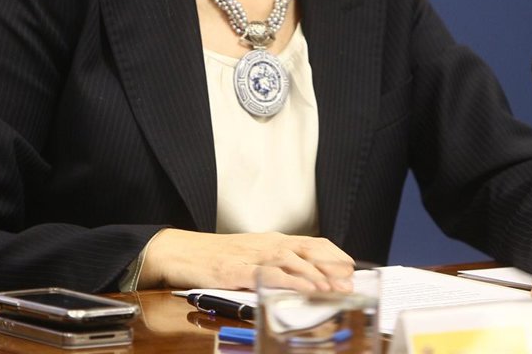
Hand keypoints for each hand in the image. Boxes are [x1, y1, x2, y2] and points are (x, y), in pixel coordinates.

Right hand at [139, 229, 354, 291]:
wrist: (180, 251)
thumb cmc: (216, 256)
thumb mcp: (252, 255)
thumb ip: (276, 264)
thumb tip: (304, 279)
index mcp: (273, 240)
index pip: (313, 242)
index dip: (335, 255)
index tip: (351, 268)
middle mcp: (267, 244)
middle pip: (308, 251)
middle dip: (331, 268)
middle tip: (350, 283)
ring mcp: (253, 255)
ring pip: (292, 261)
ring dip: (314, 275)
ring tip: (332, 290)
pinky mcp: (237, 270)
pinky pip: (266, 275)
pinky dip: (286, 282)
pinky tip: (298, 290)